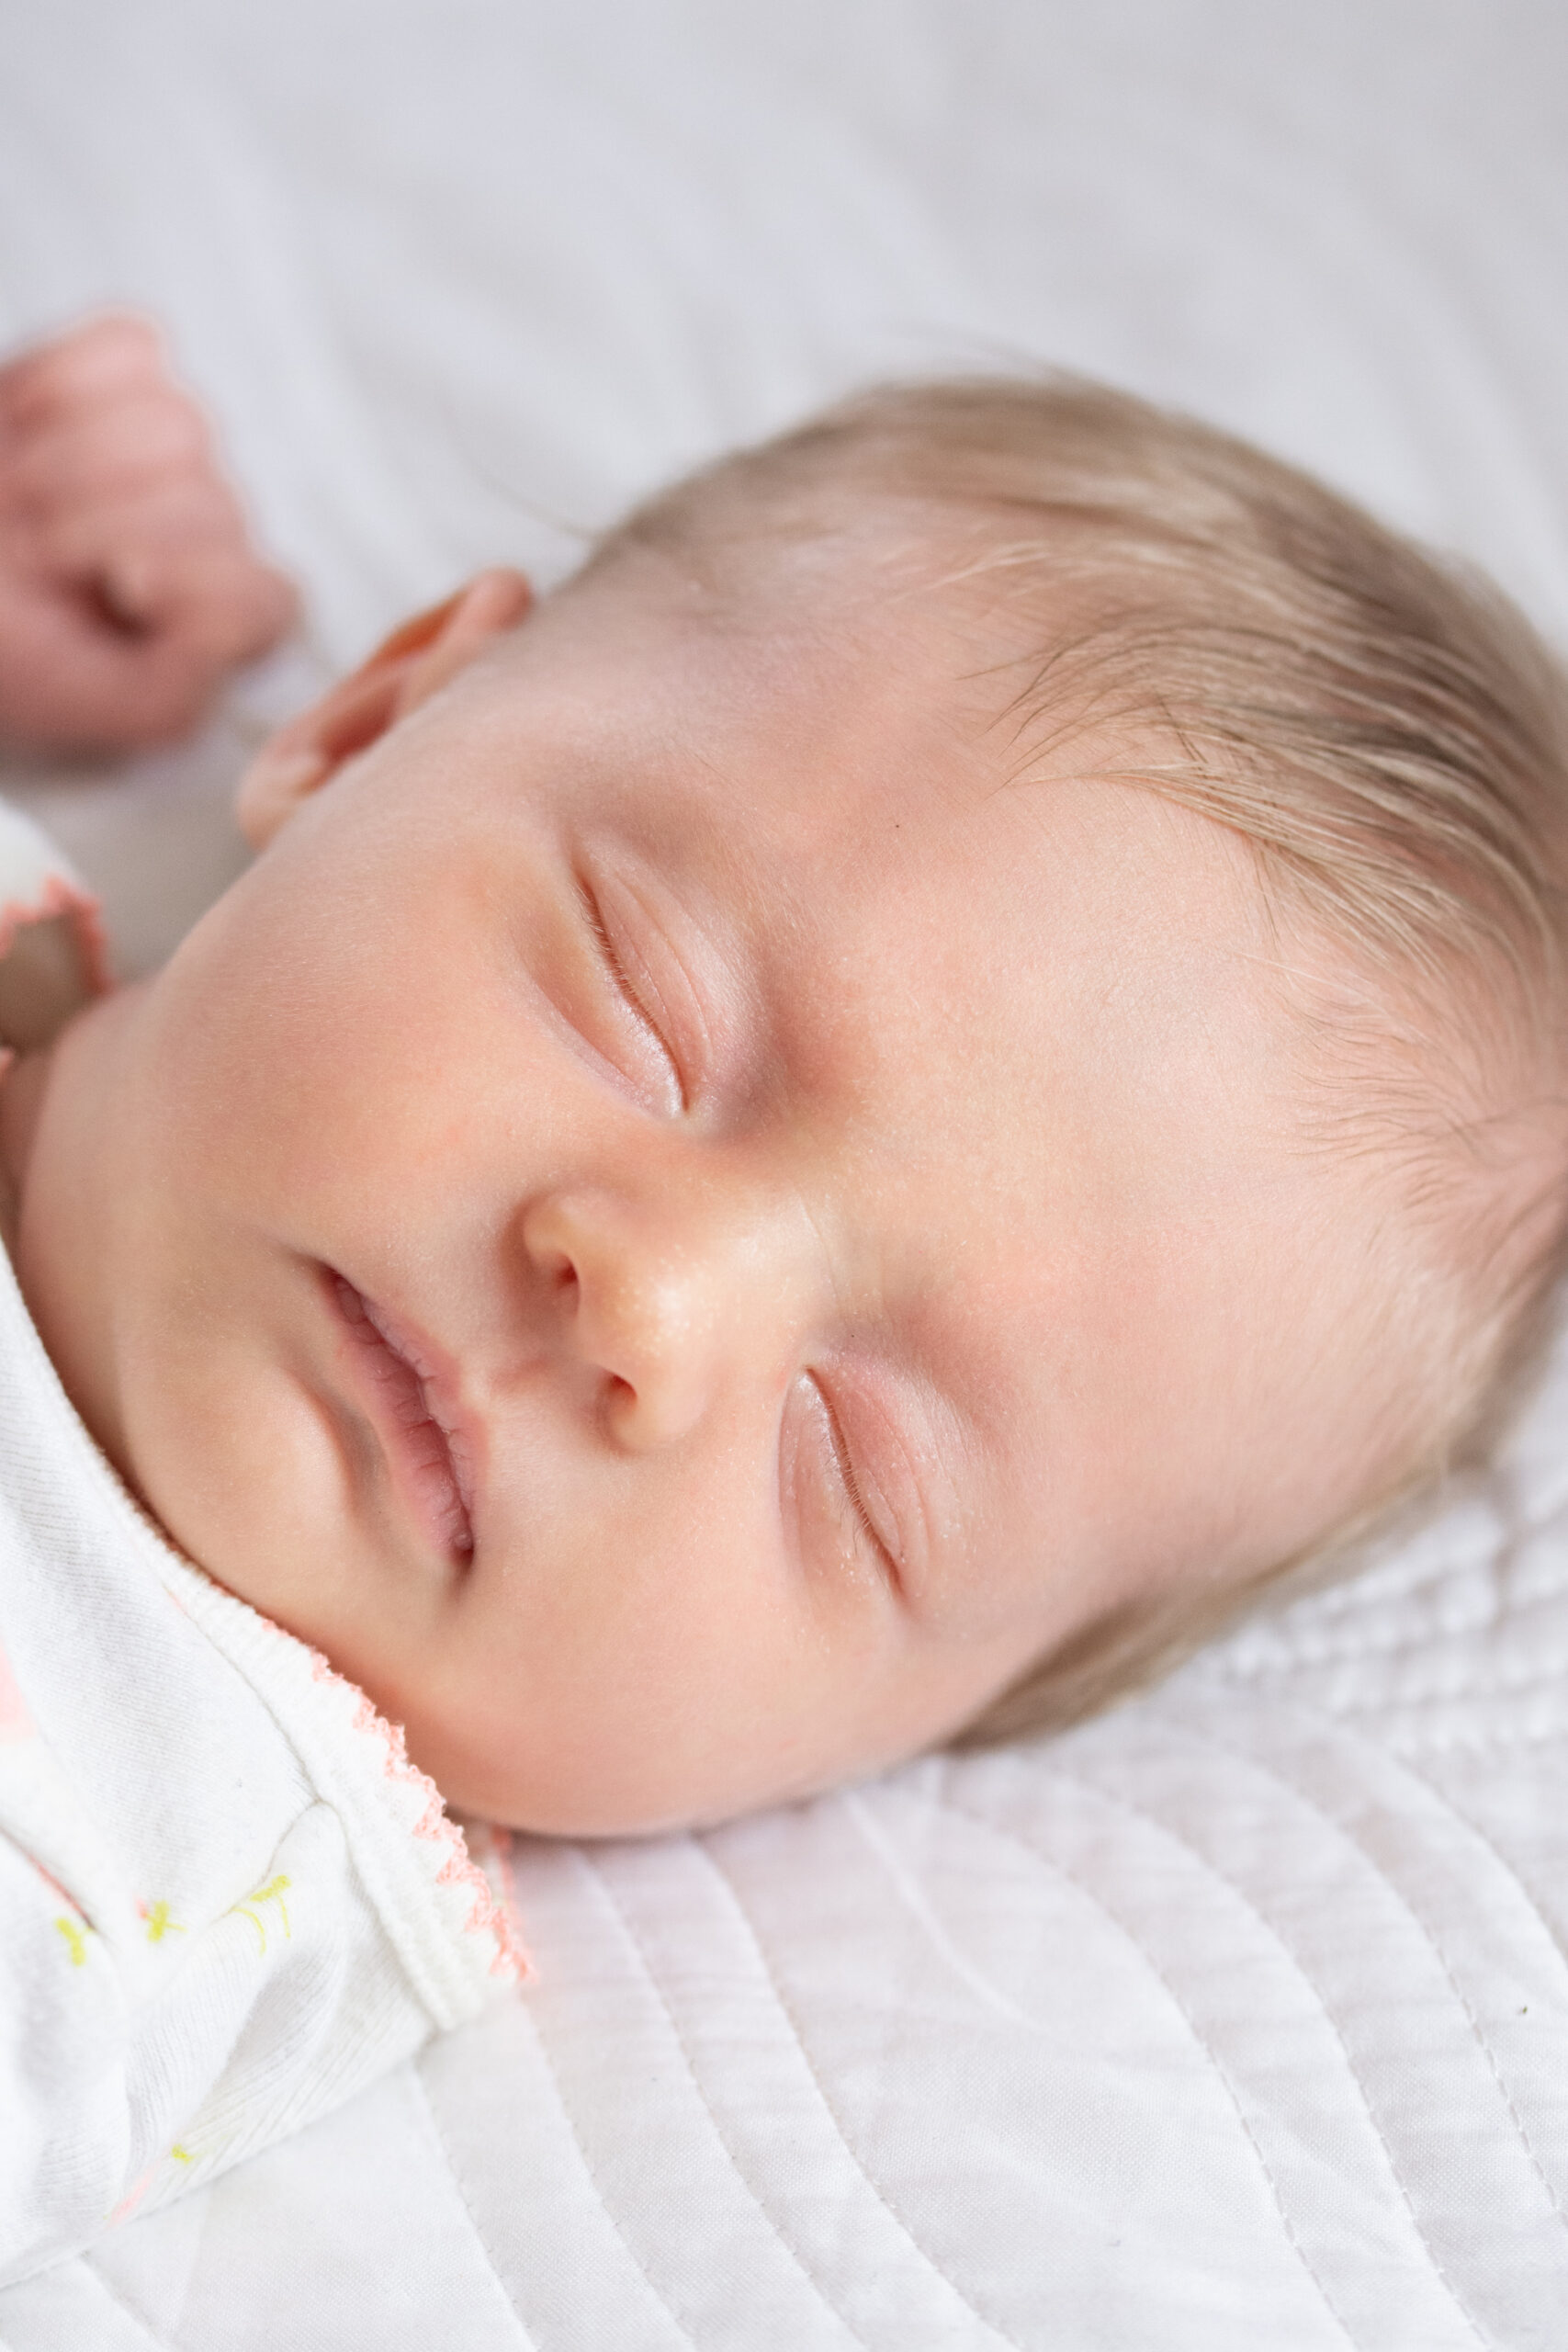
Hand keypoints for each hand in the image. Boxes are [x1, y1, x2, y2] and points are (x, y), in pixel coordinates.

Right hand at [0, 314, 296, 752]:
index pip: (265, 591)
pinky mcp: (122, 372)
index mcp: (222, 620)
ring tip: (24, 500)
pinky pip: (132, 348)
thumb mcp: (88, 702)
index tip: (116, 591)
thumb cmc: (6, 645)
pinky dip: (60, 384)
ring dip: (74, 465)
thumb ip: (172, 692)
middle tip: (38, 556)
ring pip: (178, 425)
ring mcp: (172, 449)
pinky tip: (22, 428)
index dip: (192, 581)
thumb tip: (223, 626)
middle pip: (210, 502)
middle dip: (100, 529)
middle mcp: (210, 532)